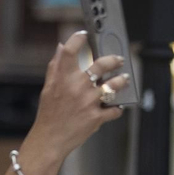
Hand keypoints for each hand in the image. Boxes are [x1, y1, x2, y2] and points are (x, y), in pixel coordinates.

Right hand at [24, 32, 128, 162]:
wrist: (50, 139)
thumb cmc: (49, 114)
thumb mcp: (48, 87)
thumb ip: (56, 66)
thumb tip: (61, 47)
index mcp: (63, 78)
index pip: (71, 50)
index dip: (78, 38)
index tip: (85, 35)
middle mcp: (77, 87)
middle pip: (101, 65)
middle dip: (113, 60)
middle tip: (118, 59)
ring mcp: (89, 102)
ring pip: (113, 85)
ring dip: (121, 81)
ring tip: (124, 79)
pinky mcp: (96, 117)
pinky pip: (114, 110)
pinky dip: (118, 108)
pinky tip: (118, 106)